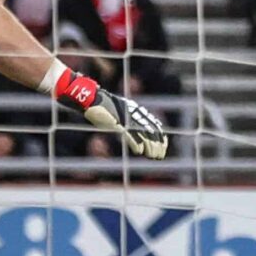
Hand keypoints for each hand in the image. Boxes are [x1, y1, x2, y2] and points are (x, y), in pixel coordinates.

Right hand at [54, 72, 170, 158]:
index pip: (153, 125)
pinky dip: (136, 144)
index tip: (164, 146)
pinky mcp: (118, 123)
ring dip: (150, 147)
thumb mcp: (118, 113)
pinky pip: (130, 135)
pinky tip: (140, 152)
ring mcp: (126, 119)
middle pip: (151, 131)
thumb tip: (132, 130)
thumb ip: (127, 121)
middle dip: (158, 145)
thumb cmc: (103, 107)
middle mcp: (134, 115)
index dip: (160, 137)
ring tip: (153, 156)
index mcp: (136, 112)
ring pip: (143, 135)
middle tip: (160, 156)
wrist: (91, 99)